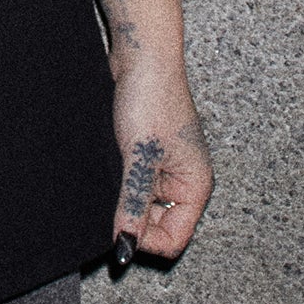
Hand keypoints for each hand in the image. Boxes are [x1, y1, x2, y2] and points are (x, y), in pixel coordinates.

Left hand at [108, 62, 212, 266]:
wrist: (141, 55)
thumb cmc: (151, 99)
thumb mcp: (139, 160)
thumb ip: (132, 206)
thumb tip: (125, 249)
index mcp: (195, 186)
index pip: (174, 239)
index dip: (145, 241)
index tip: (118, 229)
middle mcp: (184, 180)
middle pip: (158, 225)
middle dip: (133, 219)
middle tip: (111, 200)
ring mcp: (165, 166)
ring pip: (142, 203)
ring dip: (123, 200)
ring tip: (112, 177)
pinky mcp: (146, 153)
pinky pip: (133, 182)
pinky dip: (119, 183)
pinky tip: (108, 169)